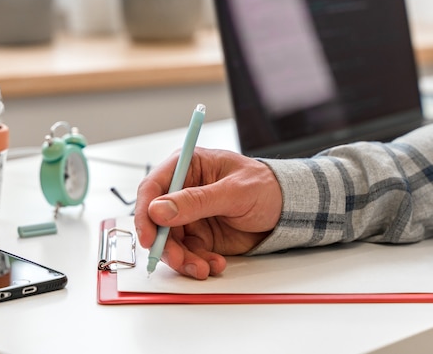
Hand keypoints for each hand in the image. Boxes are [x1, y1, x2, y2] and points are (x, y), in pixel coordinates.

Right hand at [134, 147, 281, 279]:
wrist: (287, 210)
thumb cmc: (265, 187)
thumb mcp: (234, 191)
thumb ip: (197, 200)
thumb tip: (159, 210)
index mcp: (188, 166)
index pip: (153, 187)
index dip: (145, 212)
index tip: (149, 236)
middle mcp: (182, 191)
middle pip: (157, 220)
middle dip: (165, 243)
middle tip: (178, 259)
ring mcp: (189, 215)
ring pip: (170, 241)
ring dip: (182, 258)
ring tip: (203, 268)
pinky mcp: (199, 236)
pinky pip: (188, 254)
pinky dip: (197, 263)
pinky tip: (215, 264)